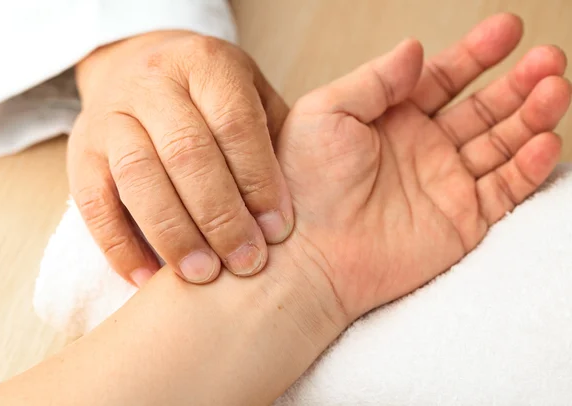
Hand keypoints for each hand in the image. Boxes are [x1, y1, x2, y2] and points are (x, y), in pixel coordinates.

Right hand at [68, 31, 292, 284]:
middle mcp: (154, 83)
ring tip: (202, 275)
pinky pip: (92, 202)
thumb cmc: (212, 97)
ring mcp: (110, 116)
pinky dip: (119, 245)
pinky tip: (147, 277)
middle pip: (186, 152)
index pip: (234, 124)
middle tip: (246, 263)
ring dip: (173, 233)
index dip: (258, 180)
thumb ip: (274, 139)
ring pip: (138, 176)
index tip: (278, 230)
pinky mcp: (80, 150)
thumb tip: (298, 205)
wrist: (140, 68)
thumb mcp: (252, 97)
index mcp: (206, 65)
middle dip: (220, 216)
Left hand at [277, 13, 569, 320]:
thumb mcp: (326, 113)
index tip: (508, 29)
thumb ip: (374, 80)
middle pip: (482, 108)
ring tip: (556, 89)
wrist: (310, 255)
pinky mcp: (461, 221)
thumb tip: (415, 49)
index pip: (443, 78)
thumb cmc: (304, 185)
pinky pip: (505, 190)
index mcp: (390, 120)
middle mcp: (422, 149)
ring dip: (532, 116)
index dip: (477, 53)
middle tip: (548, 59)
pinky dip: (529, 167)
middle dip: (518, 83)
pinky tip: (545, 141)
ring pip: (502, 144)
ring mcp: (444, 184)